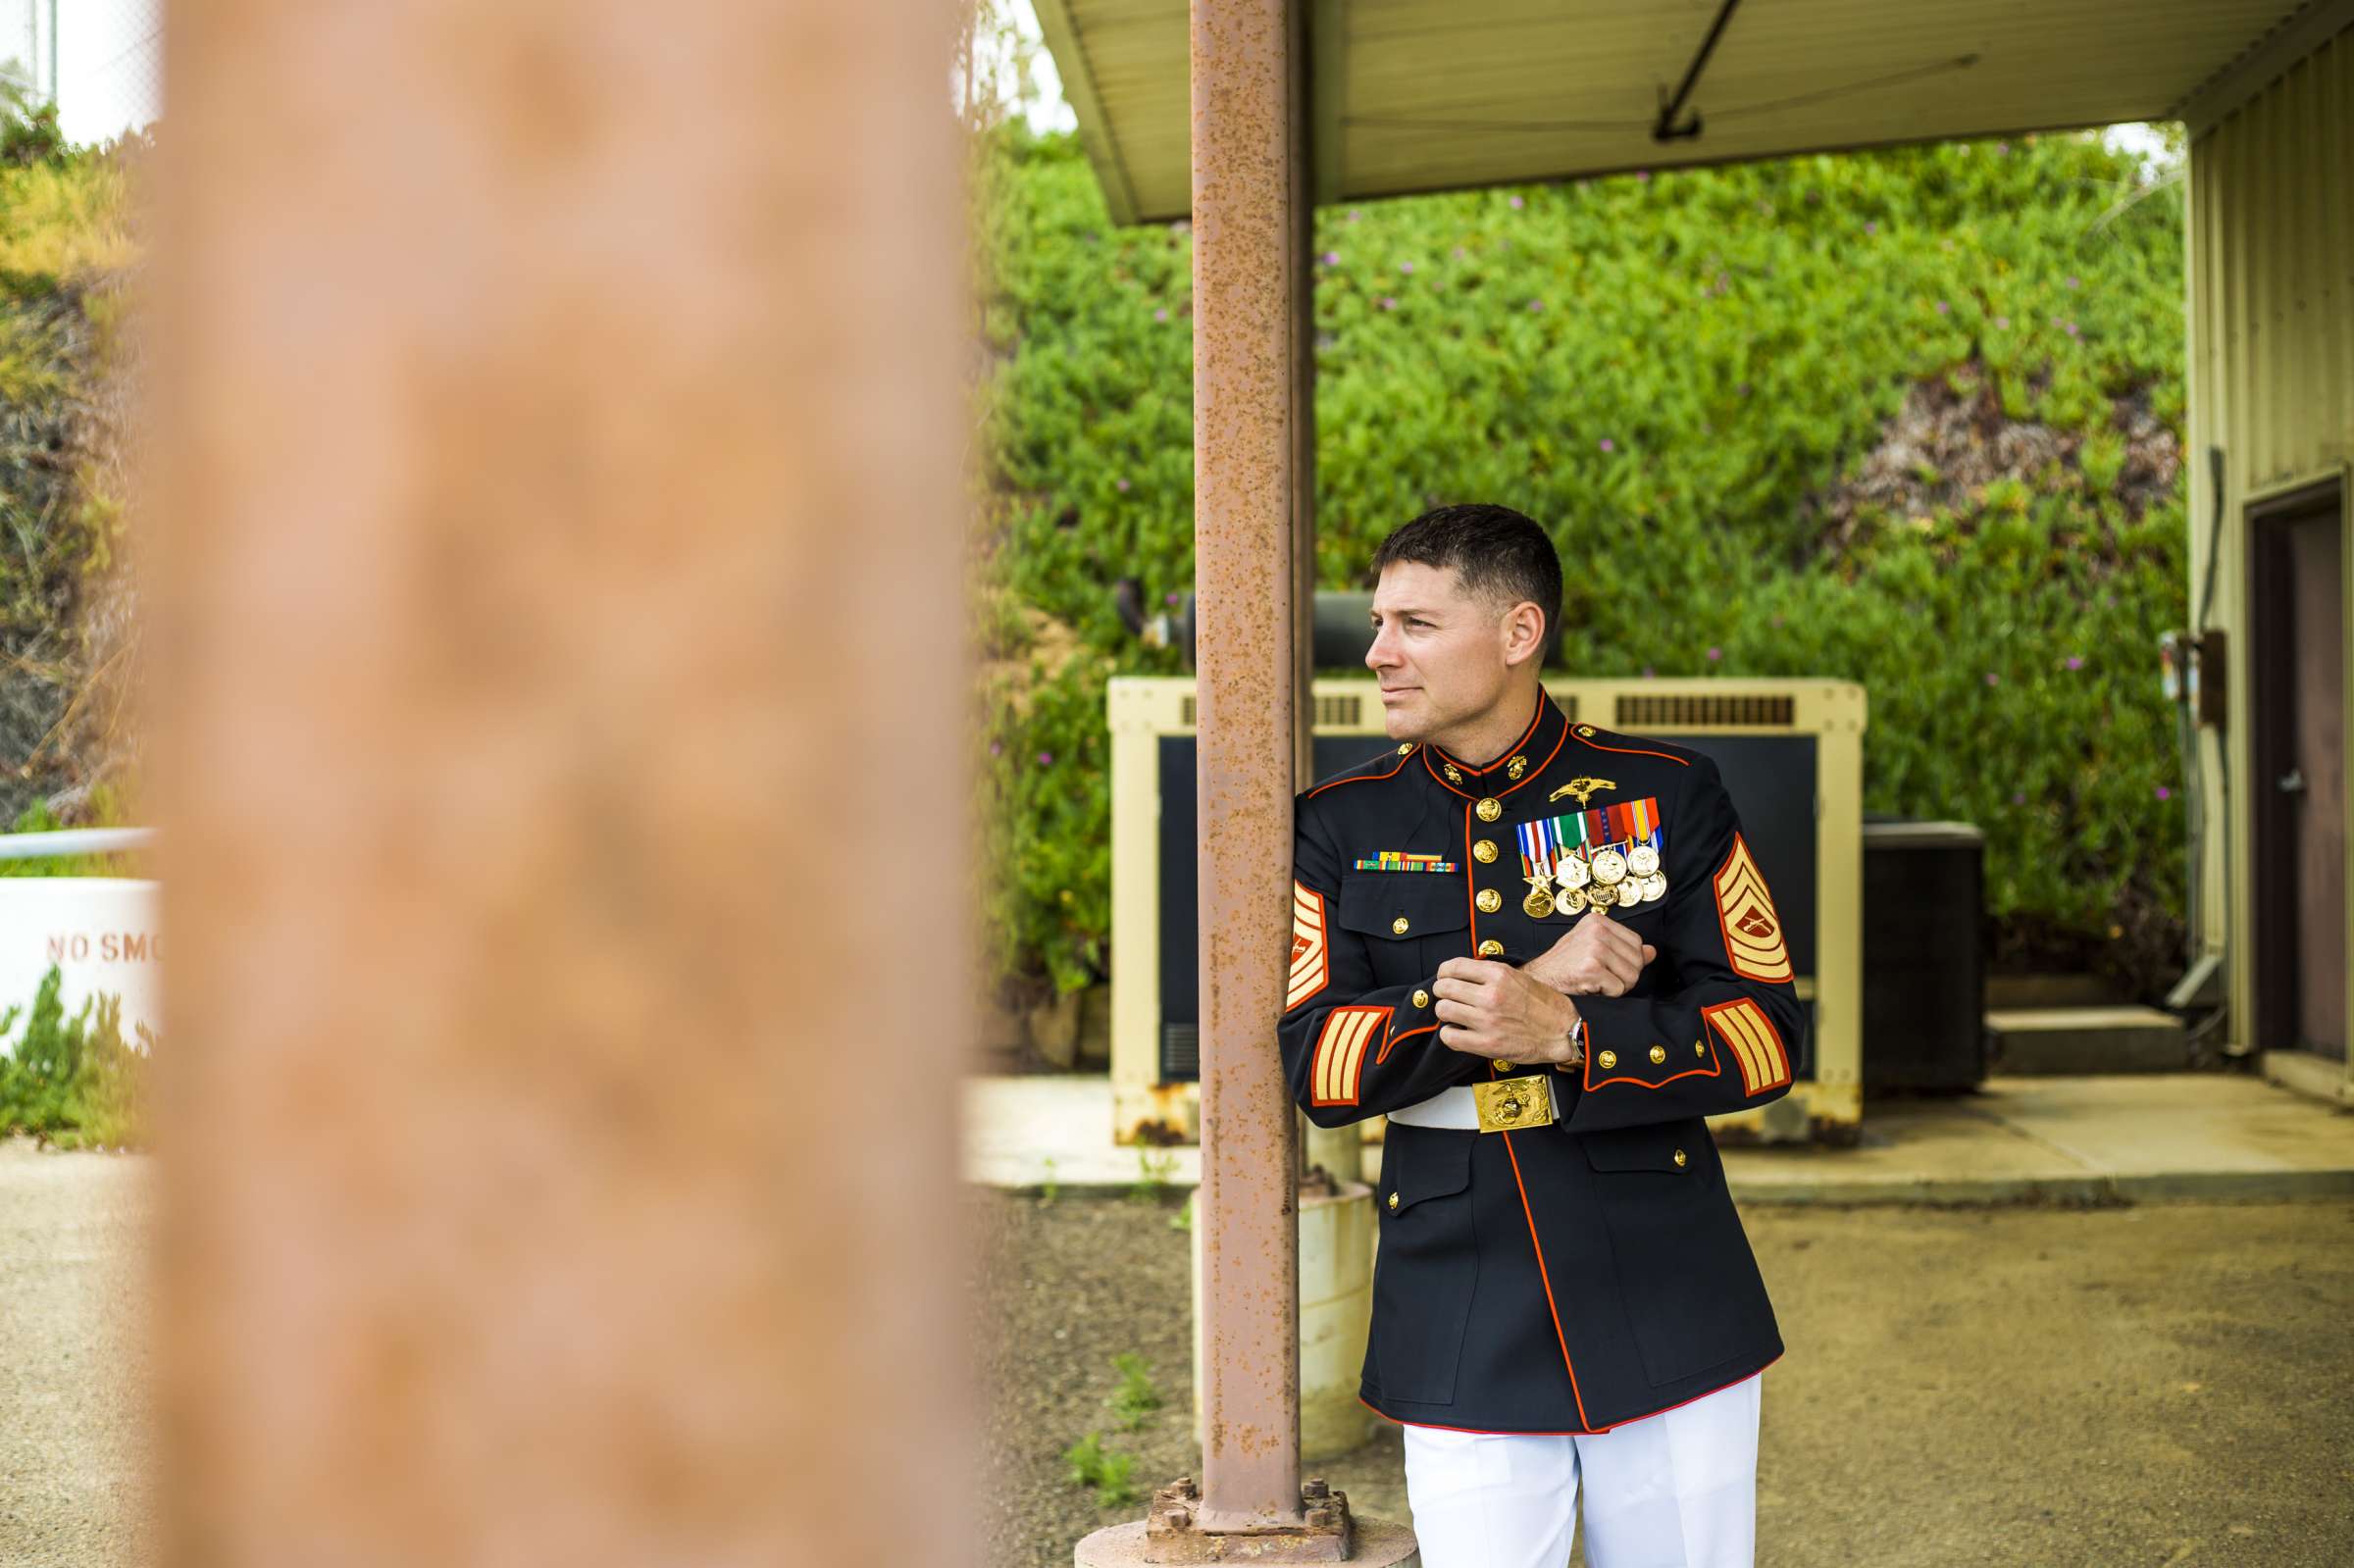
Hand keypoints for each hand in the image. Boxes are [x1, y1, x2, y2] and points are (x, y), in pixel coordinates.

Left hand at [1431, 958, 1584, 1065]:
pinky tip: (1458, 1032)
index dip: (1444, 972)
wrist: (1564, 1032)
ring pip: (1443, 1010)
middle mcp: (1490, 996)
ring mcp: (1487, 1020)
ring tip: (1455, 1015)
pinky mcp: (1486, 1044)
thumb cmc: (1546, 1006)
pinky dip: (1449, 1034)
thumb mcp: (1520, 977)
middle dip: (1443, 992)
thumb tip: (1465, 974)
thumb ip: (1492, 974)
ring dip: (1446, 1012)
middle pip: (1444, 988)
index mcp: (1499, 975)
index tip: (1445, 977)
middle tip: (1448, 997)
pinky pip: (1449, 1036)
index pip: (1453, 967)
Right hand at [1521, 908, 1654, 997]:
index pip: (1637, 943)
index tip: (1607, 964)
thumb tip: (1652, 952)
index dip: (1626, 960)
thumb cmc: (1565, 964)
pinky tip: (1590, 986)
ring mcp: (1594, 949)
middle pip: (1637, 960)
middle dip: (1624, 975)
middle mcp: (1597, 931)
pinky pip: (1618, 989)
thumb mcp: (1594, 948)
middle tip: (1601, 976)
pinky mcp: (1591, 968)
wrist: (1539, 979)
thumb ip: (1623, 948)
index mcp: (1598, 921)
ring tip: (1596, 981)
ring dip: (1617, 986)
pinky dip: (1607, 994)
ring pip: (1631, 976)